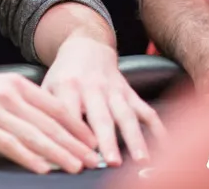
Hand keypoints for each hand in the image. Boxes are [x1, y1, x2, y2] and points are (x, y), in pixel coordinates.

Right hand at [0, 69, 100, 174]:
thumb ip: (19, 102)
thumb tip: (45, 122)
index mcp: (16, 84)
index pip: (55, 107)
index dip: (76, 126)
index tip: (92, 141)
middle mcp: (8, 95)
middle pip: (49, 123)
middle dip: (75, 143)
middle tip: (94, 159)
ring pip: (34, 135)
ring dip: (58, 153)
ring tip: (75, 166)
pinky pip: (10, 145)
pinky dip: (29, 158)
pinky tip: (42, 168)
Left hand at [43, 35, 166, 167]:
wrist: (85, 46)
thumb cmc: (63, 74)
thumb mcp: (46, 86)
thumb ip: (45, 113)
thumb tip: (41, 144)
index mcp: (67, 87)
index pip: (70, 114)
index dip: (73, 135)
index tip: (77, 156)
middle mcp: (92, 88)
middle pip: (101, 117)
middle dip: (107, 139)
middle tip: (111, 161)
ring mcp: (114, 90)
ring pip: (127, 115)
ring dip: (135, 138)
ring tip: (142, 160)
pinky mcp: (130, 92)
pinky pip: (146, 110)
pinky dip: (158, 128)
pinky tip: (167, 146)